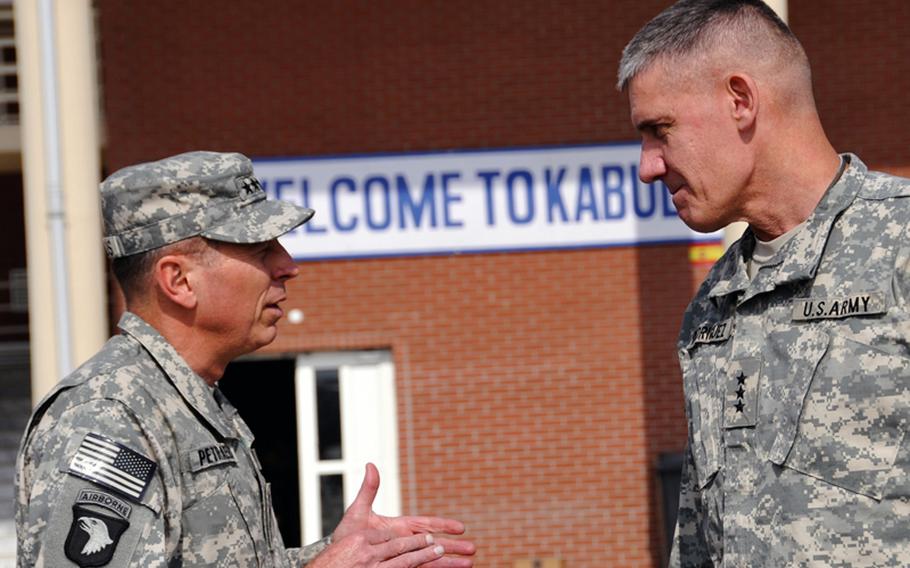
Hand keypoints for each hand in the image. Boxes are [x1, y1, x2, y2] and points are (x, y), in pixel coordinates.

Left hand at [332, 463, 474, 566]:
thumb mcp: (358, 511)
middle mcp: (406, 541)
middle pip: (435, 543)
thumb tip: (369, 465)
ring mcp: (405, 556)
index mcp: (399, 526)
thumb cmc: (347, 534)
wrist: (339, 557)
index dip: (443, 526)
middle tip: (473, 548)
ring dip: (451, 561)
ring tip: (470, 563)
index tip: (460, 528)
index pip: (425, 525)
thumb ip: (368, 490)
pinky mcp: (402, 567)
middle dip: (454, 546)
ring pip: (432, 558)